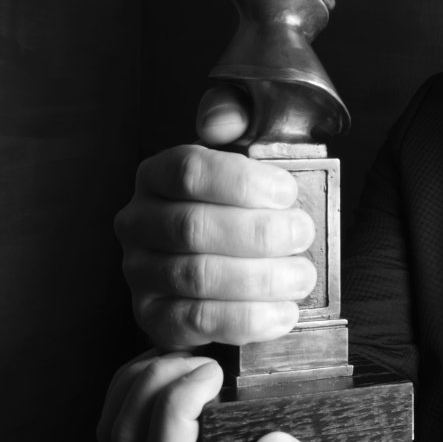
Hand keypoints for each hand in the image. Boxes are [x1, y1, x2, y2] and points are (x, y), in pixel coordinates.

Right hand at [114, 87, 317, 348]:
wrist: (236, 261)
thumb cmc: (243, 202)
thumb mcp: (245, 149)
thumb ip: (237, 118)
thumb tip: (219, 122)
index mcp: (158, 174)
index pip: (189, 171)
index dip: (242, 182)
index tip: (288, 192)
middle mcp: (138, 222)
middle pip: (193, 228)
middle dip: (258, 234)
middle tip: (303, 235)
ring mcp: (141, 272)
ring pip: (196, 278)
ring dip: (258, 280)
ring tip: (301, 277)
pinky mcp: (155, 317)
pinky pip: (196, 323)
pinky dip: (245, 320)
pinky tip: (283, 313)